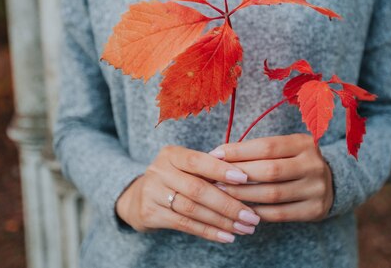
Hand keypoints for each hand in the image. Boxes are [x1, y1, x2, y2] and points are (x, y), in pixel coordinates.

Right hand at [115, 145, 260, 242]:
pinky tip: (227, 236)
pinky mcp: (150, 214)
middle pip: (197, 189)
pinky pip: (184, 224)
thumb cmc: (174, 178)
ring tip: (244, 228)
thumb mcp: (186, 166)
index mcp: (171, 154)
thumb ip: (209, 168)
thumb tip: (246, 175)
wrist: (138, 197)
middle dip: (228, 204)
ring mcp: (152, 192)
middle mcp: (159, 171)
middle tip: (252, 216)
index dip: (221, 170)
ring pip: (193, 209)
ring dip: (222, 221)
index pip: (198, 160)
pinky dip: (209, 232)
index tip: (245, 178)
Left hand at [210, 133, 333, 222]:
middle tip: (215, 178)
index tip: (215, 155)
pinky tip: (241, 209)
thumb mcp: (282, 148)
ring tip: (222, 194)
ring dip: (243, 195)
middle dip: (238, 175)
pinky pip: (279, 214)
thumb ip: (255, 151)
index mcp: (304, 143)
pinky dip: (257, 212)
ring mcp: (317, 188)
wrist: (329, 182)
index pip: (266, 146)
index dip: (238, 151)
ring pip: (273, 194)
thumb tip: (217, 155)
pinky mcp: (315, 210)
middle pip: (269, 171)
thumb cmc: (292, 161)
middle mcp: (314, 164)